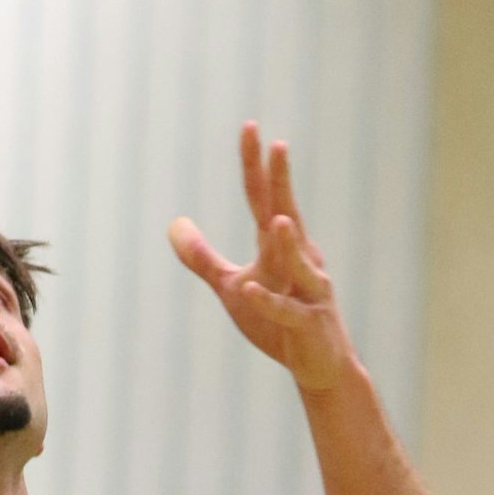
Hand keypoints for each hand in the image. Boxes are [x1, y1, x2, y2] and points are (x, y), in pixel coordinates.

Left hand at [168, 123, 356, 393]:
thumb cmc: (278, 323)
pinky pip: (287, 311)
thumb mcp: (233, 286)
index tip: (250, 127)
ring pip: (299, 263)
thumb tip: (173, 224)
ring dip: (288, 243)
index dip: (256, 166)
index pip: (264, 199)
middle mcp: (300, 261)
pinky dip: (269, 301)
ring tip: (277, 219)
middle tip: (277, 145)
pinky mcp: (307, 325)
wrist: (319, 367)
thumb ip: (203, 257)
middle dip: (281, 183)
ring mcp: (308, 293)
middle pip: (286, 215)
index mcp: (280, 248)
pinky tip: (250, 289)